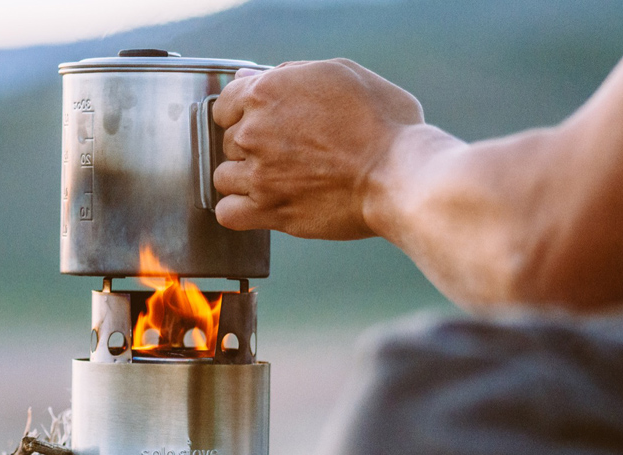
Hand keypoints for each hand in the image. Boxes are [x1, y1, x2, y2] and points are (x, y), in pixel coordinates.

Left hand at [212, 59, 424, 239]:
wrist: (399, 174)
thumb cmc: (382, 123)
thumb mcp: (341, 74)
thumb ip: (289, 74)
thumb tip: (249, 75)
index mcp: (268, 92)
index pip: (225, 103)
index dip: (243, 114)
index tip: (262, 124)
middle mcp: (255, 132)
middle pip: (228, 142)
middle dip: (251, 147)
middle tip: (286, 154)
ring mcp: (259, 174)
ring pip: (223, 177)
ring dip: (243, 179)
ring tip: (275, 181)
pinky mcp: (269, 210)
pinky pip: (227, 213)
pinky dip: (238, 211)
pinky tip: (257, 206)